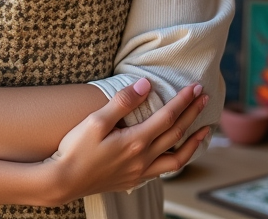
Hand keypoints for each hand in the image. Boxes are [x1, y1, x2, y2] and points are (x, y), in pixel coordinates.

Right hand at [42, 78, 209, 203]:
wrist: (63, 181)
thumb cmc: (75, 149)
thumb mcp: (95, 120)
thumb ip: (122, 102)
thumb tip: (145, 85)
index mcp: (135, 141)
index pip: (168, 117)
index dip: (184, 100)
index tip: (195, 87)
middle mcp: (143, 159)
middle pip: (177, 134)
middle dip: (193, 113)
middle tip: (205, 97)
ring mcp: (140, 172)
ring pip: (178, 159)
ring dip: (194, 142)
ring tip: (205, 130)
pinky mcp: (133, 180)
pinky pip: (165, 170)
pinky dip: (178, 159)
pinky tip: (177, 152)